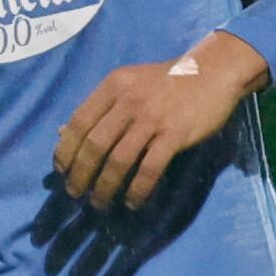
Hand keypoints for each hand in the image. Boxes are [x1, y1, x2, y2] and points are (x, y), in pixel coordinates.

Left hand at [54, 31, 269, 209]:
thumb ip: (99, 107)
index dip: (66, 150)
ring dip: (105, 187)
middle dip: (81, 174)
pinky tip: (132, 202)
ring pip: (119, 160)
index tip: (61, 172)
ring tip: (99, 204)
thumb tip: (61, 132)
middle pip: (95, 144)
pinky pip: (150, 168)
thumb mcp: (128, 84)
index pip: (79, 121)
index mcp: (114, 86)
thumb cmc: (167, 80)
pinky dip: (138, 189)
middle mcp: (129, 100)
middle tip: (76, 194)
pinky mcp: (175, 134)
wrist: (213, 71)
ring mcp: (152, 118)